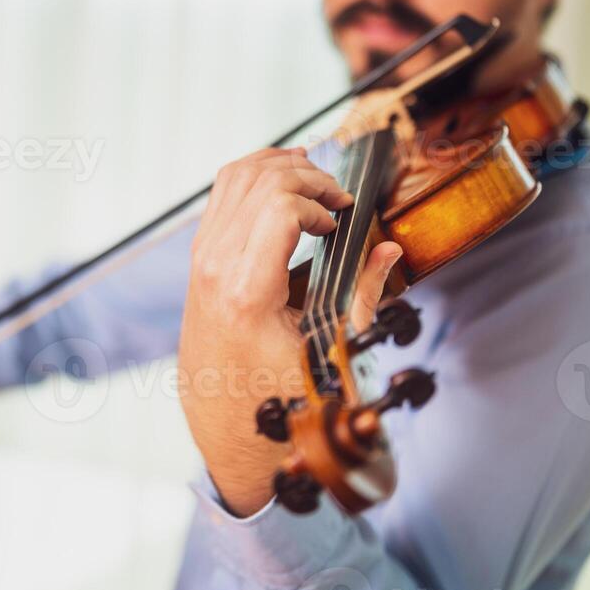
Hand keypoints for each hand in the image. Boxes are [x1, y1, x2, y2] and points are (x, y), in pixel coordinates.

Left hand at [178, 146, 402, 515]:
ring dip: (279, 167)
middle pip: (259, 179)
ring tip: (316, 183)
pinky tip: (286, 188)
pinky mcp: (200, 257)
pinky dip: (256, 178)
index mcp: (246, 291)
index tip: (342, 220)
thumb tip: (389, 249)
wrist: (224, 421)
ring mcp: (202, 259)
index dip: (320, 202)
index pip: (281, 206)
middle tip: (338, 198)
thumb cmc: (278, 395)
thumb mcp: (328, 351)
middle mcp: (215, 267)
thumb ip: (360, 292)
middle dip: (307, 176)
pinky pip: (223, 194)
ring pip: (235, 176)